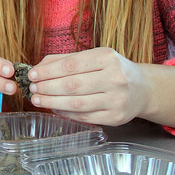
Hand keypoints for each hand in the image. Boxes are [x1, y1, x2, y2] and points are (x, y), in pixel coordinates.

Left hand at [28, 47, 146, 125]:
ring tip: (37, 99)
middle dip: (47, 87)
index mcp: (107, 58)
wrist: (142, 89)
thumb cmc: (111, 70)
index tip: (32, 74)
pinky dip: (66, 113)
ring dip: (52, 102)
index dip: (48, 71)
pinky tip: (54, 108)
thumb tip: (38, 67)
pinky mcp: (116, 118)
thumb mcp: (93, 57)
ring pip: (77, 103)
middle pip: (72, 85)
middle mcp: (115, 78)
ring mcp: (117, 100)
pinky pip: (85, 117)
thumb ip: (64, 59)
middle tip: (32, 88)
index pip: (71, 65)